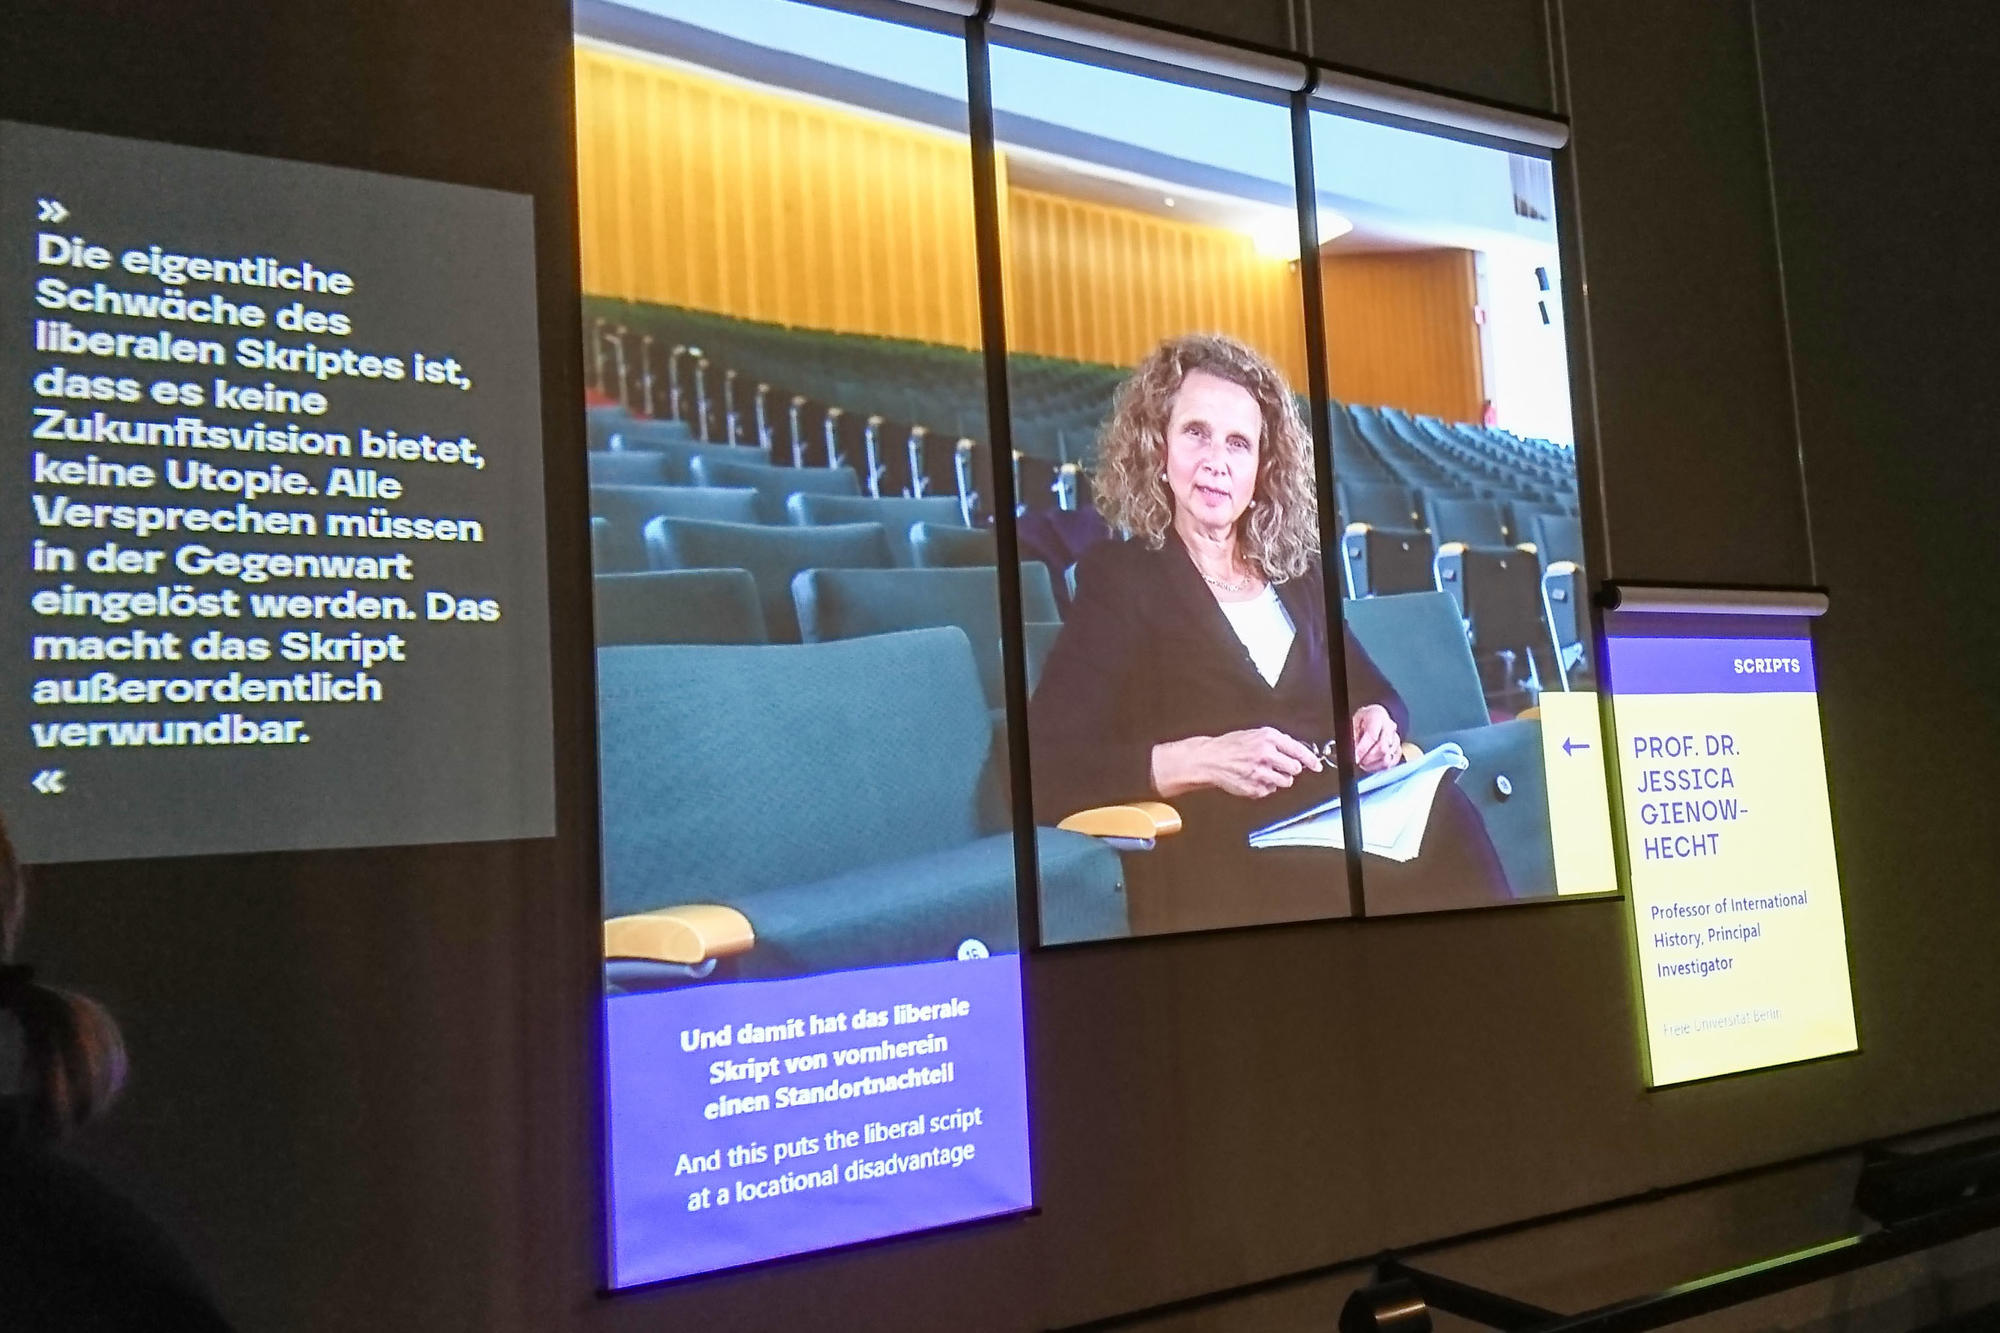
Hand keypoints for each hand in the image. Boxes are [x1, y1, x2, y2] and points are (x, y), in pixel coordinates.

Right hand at [1152, 728, 1322, 800]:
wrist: (1209, 759)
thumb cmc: (1230, 746)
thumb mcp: (1255, 735)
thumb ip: (1277, 742)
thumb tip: (1297, 750)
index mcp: (1268, 738)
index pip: (1298, 750)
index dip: (1310, 760)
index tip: (1316, 765)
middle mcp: (1266, 754)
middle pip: (1295, 768)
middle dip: (1290, 769)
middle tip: (1279, 766)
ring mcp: (1260, 772)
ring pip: (1285, 782)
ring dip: (1279, 779)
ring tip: (1264, 773)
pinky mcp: (1255, 787)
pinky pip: (1270, 791)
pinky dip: (1264, 787)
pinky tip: (1253, 778)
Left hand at [1352, 704, 1402, 773]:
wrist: (1372, 719)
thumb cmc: (1361, 721)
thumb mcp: (1353, 724)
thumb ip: (1353, 737)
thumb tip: (1353, 752)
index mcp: (1377, 715)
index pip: (1372, 736)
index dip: (1362, 749)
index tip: (1355, 758)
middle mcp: (1390, 726)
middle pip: (1382, 749)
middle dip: (1368, 758)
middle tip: (1358, 761)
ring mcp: (1396, 739)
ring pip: (1387, 758)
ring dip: (1372, 764)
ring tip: (1363, 761)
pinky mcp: (1398, 750)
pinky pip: (1390, 764)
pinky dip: (1379, 767)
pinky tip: (1370, 764)